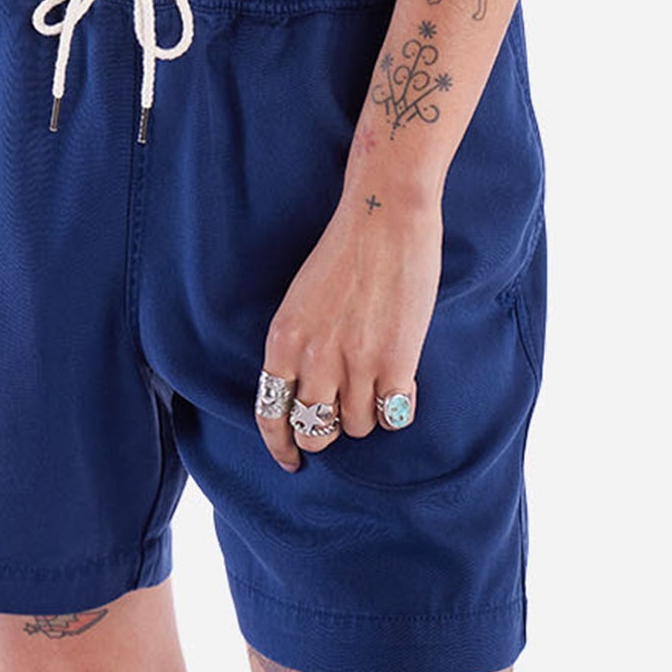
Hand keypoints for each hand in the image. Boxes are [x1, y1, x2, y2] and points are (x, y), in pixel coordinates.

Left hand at [255, 187, 441, 470]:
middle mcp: (313, 359)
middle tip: (341, 415)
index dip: (280, 444)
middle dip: (326, 431)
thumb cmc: (345, 250)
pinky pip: (393, 415)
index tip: (291, 458)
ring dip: (367, 411)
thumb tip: (310, 391)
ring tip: (377, 379)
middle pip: (313, 430)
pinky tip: (401, 382)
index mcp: (283, 339)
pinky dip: (397, 407)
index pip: (269, 413)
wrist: (384, 213)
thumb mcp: (303, 300)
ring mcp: (355, 364)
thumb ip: (302, 346)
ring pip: (356, 426)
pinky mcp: (396, 364)